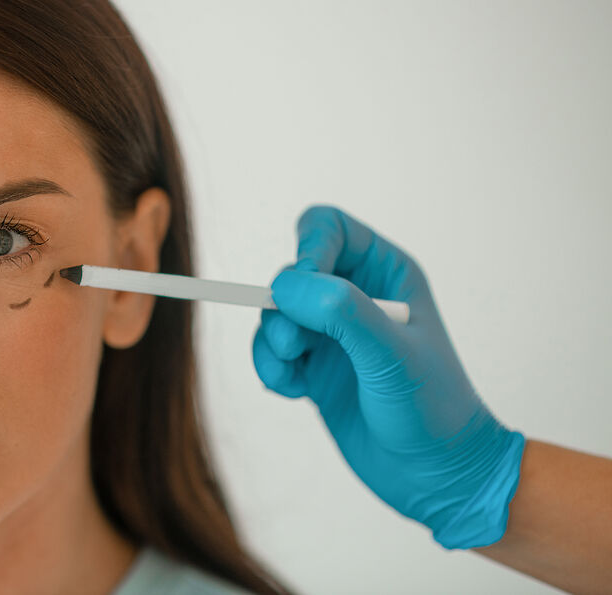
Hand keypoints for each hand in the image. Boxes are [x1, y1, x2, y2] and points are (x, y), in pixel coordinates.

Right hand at [251, 204, 525, 548]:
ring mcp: (331, 333)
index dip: (306, 249)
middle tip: (293, 345)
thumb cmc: (431, 409)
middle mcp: (354, 295)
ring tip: (292, 374)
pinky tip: (294, 392)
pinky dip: (270, 369)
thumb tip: (285, 286)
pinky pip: (270, 351)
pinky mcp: (313, 367)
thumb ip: (341, 312)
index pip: (327, 228)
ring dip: (271, 341)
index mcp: (385, 273)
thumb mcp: (392, 354)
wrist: (435, 477)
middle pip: (291, 272)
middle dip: (282, 306)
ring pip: (273, 313)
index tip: (300, 289)